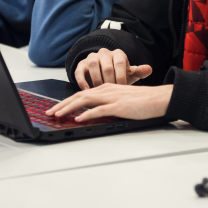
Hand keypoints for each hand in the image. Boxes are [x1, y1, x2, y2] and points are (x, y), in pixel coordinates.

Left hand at [46, 83, 172, 121]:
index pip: (81, 94)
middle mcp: (107, 91)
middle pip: (79, 96)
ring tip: (58, 115)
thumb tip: (92, 113)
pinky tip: (79, 118)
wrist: (158, 98)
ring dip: (69, 108)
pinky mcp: (119, 106)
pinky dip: (87, 114)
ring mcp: (112, 98)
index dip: (66, 102)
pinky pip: (100, 110)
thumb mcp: (121, 100)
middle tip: (49, 113)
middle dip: (62, 105)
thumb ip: (107, 104)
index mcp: (106, 89)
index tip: (56, 109)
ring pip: (85, 101)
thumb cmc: (143, 100)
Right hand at [74, 47, 151, 89]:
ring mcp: (92, 57)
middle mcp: (105, 53)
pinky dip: (82, 81)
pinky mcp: (81, 64)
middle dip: (109, 81)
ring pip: (93, 65)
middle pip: (107, 66)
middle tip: (111, 94)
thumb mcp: (128, 74)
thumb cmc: (118, 75)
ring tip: (99, 92)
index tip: (122, 89)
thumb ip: (138, 72)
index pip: (119, 63)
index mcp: (118, 54)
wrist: (102, 73)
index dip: (120, 77)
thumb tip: (149, 69)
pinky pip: (80, 71)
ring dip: (96, 80)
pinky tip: (87, 90)